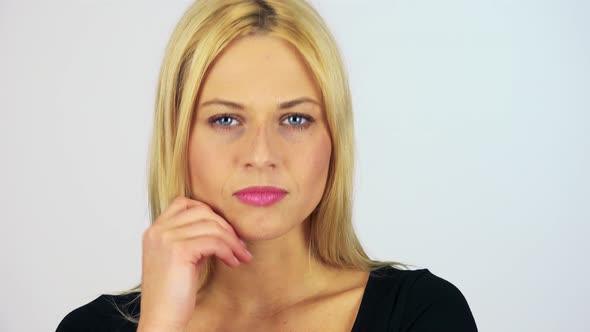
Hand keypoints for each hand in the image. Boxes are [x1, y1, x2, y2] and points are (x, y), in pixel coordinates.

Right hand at [137, 196, 252, 330]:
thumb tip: (221, 226)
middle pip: (202, 211)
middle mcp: (157, 230)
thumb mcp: (181, 258)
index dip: (209, 213)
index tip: (225, 232)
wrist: (161, 319)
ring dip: (232, 241)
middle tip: (240, 246)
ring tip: (241, 256)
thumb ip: (193, 238)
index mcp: (155, 230)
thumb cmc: (173, 294)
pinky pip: (214, 241)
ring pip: (211, 226)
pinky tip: (233, 262)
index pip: (185, 203)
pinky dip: (229, 250)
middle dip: (226, 227)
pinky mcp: (178, 250)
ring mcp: (166, 238)